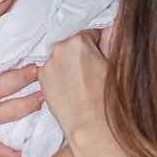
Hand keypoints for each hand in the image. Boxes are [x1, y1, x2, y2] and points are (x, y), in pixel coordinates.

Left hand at [39, 30, 118, 152]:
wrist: (91, 126)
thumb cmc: (108, 97)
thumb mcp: (115, 64)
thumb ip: (111, 42)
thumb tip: (109, 30)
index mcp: (79, 41)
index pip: (91, 34)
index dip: (98, 48)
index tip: (101, 61)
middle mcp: (59, 49)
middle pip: (74, 46)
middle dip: (82, 55)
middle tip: (91, 74)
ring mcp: (48, 64)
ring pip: (62, 58)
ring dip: (70, 65)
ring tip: (81, 84)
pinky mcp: (42, 78)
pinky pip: (53, 71)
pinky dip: (60, 76)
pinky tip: (71, 89)